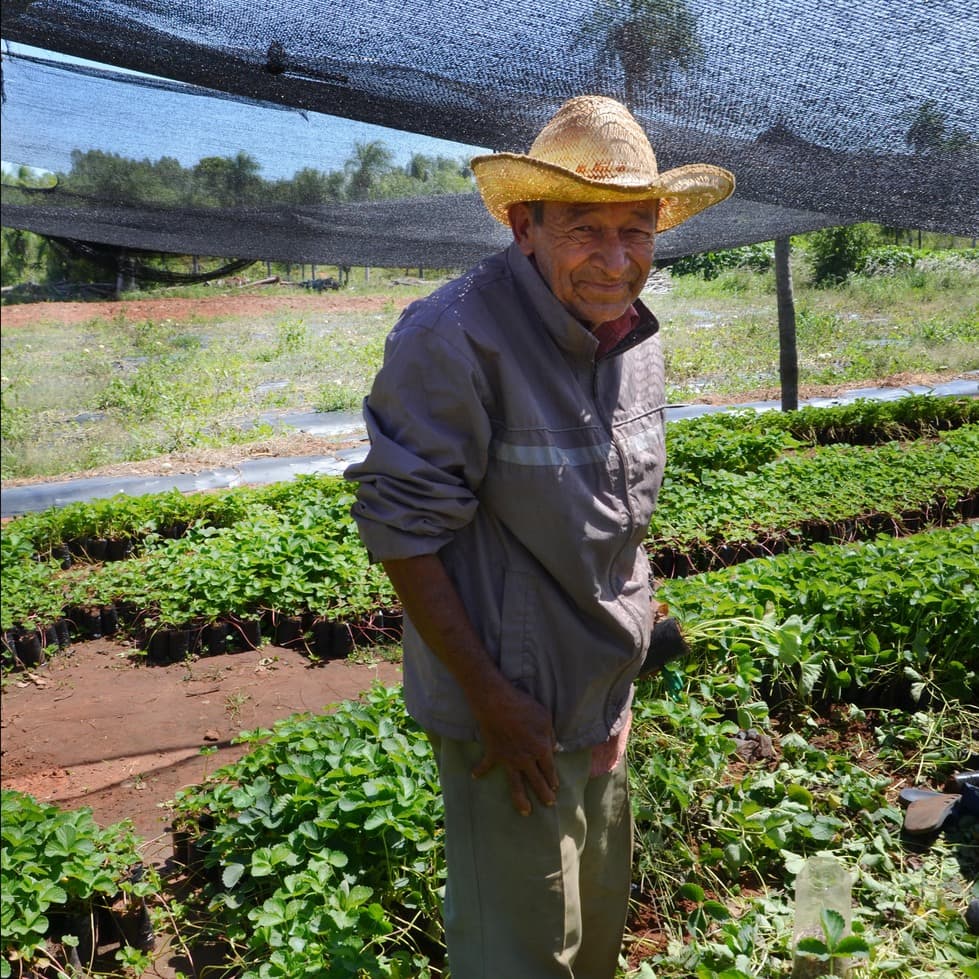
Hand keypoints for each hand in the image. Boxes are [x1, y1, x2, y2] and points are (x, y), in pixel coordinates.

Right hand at [470, 680, 558, 815]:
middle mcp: (526, 760)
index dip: (553, 779)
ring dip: (521, 799)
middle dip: (544, 794)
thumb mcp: (545, 718)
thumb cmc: (525, 708)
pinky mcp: (493, 754)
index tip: (555, 787)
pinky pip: (486, 765)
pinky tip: (474, 776)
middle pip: (537, 781)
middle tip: (549, 804)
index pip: (550, 769)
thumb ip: (551, 736)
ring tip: (526, 811)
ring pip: (516, 785)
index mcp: (541, 750)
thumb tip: (555, 748)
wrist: (498, 704)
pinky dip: (479, 770)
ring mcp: (509, 760)